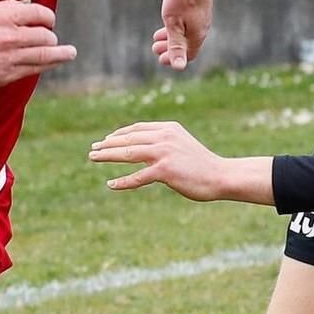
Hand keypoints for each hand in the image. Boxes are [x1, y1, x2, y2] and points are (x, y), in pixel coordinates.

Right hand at [0, 0, 74, 89]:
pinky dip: (49, 64)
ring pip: (44, 54)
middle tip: (51, 37)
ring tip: (71, 53)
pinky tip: (57, 61)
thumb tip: (31, 9)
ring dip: (61, 53)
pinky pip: (36, 68)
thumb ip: (9, 8)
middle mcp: (8, 36)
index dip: (48, 17)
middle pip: (44, 35)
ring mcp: (10, 56)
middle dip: (51, 36)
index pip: (38, 13)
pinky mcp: (10, 73)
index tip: (49, 20)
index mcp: (3, 16)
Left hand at [88, 121, 226, 198]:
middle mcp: (164, 137)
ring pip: (128, 153)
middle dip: (108, 144)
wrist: (221, 175)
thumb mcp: (182, 145)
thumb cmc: (202, 164)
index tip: (106, 140)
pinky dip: (123, 181)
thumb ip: (164, 143)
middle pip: (128, 139)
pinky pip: (138, 177)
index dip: (119, 134)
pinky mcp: (165, 171)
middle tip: (93, 149)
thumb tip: (143, 148)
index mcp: (168, 128)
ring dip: (108, 156)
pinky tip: (111, 184)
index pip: (137, 129)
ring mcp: (164, 153)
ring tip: (93, 158)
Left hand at [154, 0, 212, 70]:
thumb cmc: (182, 0)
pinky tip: (170, 21)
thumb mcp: (174, 25)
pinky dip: (177, 28)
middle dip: (169, 48)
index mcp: (196, 36)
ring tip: (157, 35)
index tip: (159, 58)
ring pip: (187, 34)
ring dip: (171, 37)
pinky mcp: (200, 9)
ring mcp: (202, 19)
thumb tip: (179, 68)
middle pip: (186, 45)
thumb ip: (175, 46)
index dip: (173, 59)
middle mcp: (202, 29)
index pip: (187, 55)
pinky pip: (189, 25)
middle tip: (155, 48)